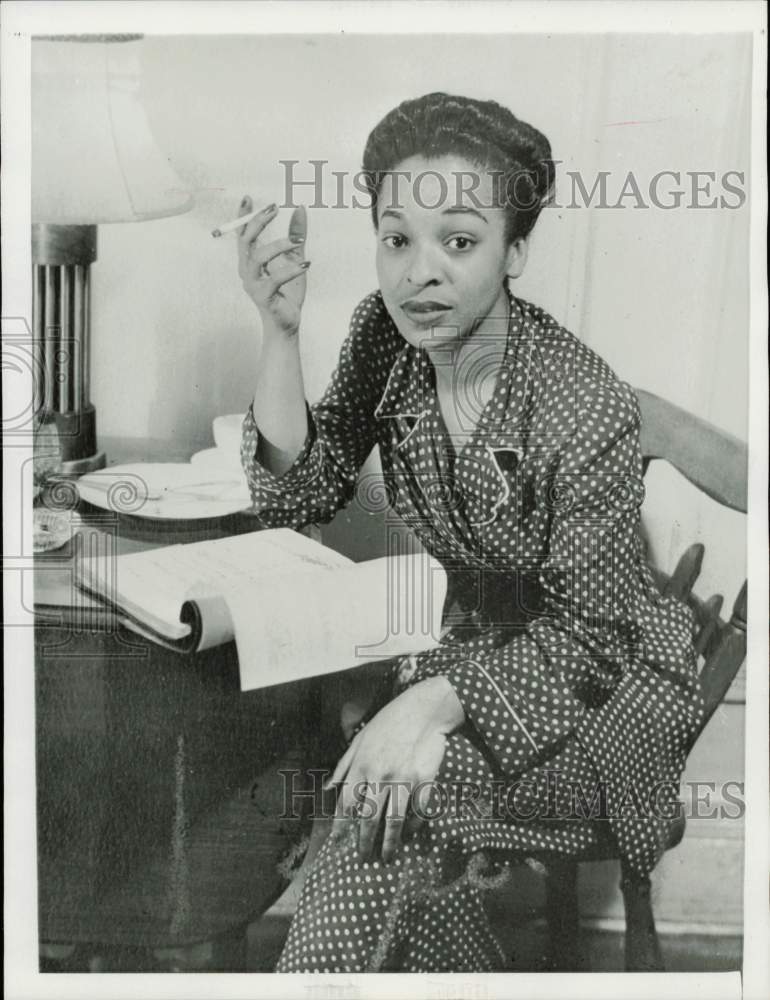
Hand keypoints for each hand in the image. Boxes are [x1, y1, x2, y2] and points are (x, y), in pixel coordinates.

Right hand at [237, 197, 308, 336]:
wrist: (287, 323)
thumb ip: (296, 235)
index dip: (243, 215)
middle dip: (258, 222)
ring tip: (296, 242)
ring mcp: (253, 284)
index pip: (242, 234)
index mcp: (250, 261)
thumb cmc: (287, 292)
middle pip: (246, 241)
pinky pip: (275, 279)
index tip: (249, 197)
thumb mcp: (294, 259)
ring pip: (258, 258)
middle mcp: (246, 271)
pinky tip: (306, 265)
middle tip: (274, 208)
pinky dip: (290, 270)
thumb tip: (301, 208)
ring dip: (277, 245)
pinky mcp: (263, 297)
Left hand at [327, 677, 464, 863]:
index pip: (347, 802)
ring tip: (387, 857)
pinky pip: (418, 811)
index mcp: (361, 765)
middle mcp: (380, 774)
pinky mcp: (425, 780)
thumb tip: (328, 788)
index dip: (341, 825)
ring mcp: (404, 779)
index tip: (338, 842)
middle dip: (365, 842)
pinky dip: (414, 826)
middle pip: (370, 818)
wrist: (423, 710)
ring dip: (390, 842)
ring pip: (394, 820)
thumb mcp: (360, 739)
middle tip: (363, 857)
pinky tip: (410, 834)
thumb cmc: (388, 722)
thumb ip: (343, 765)